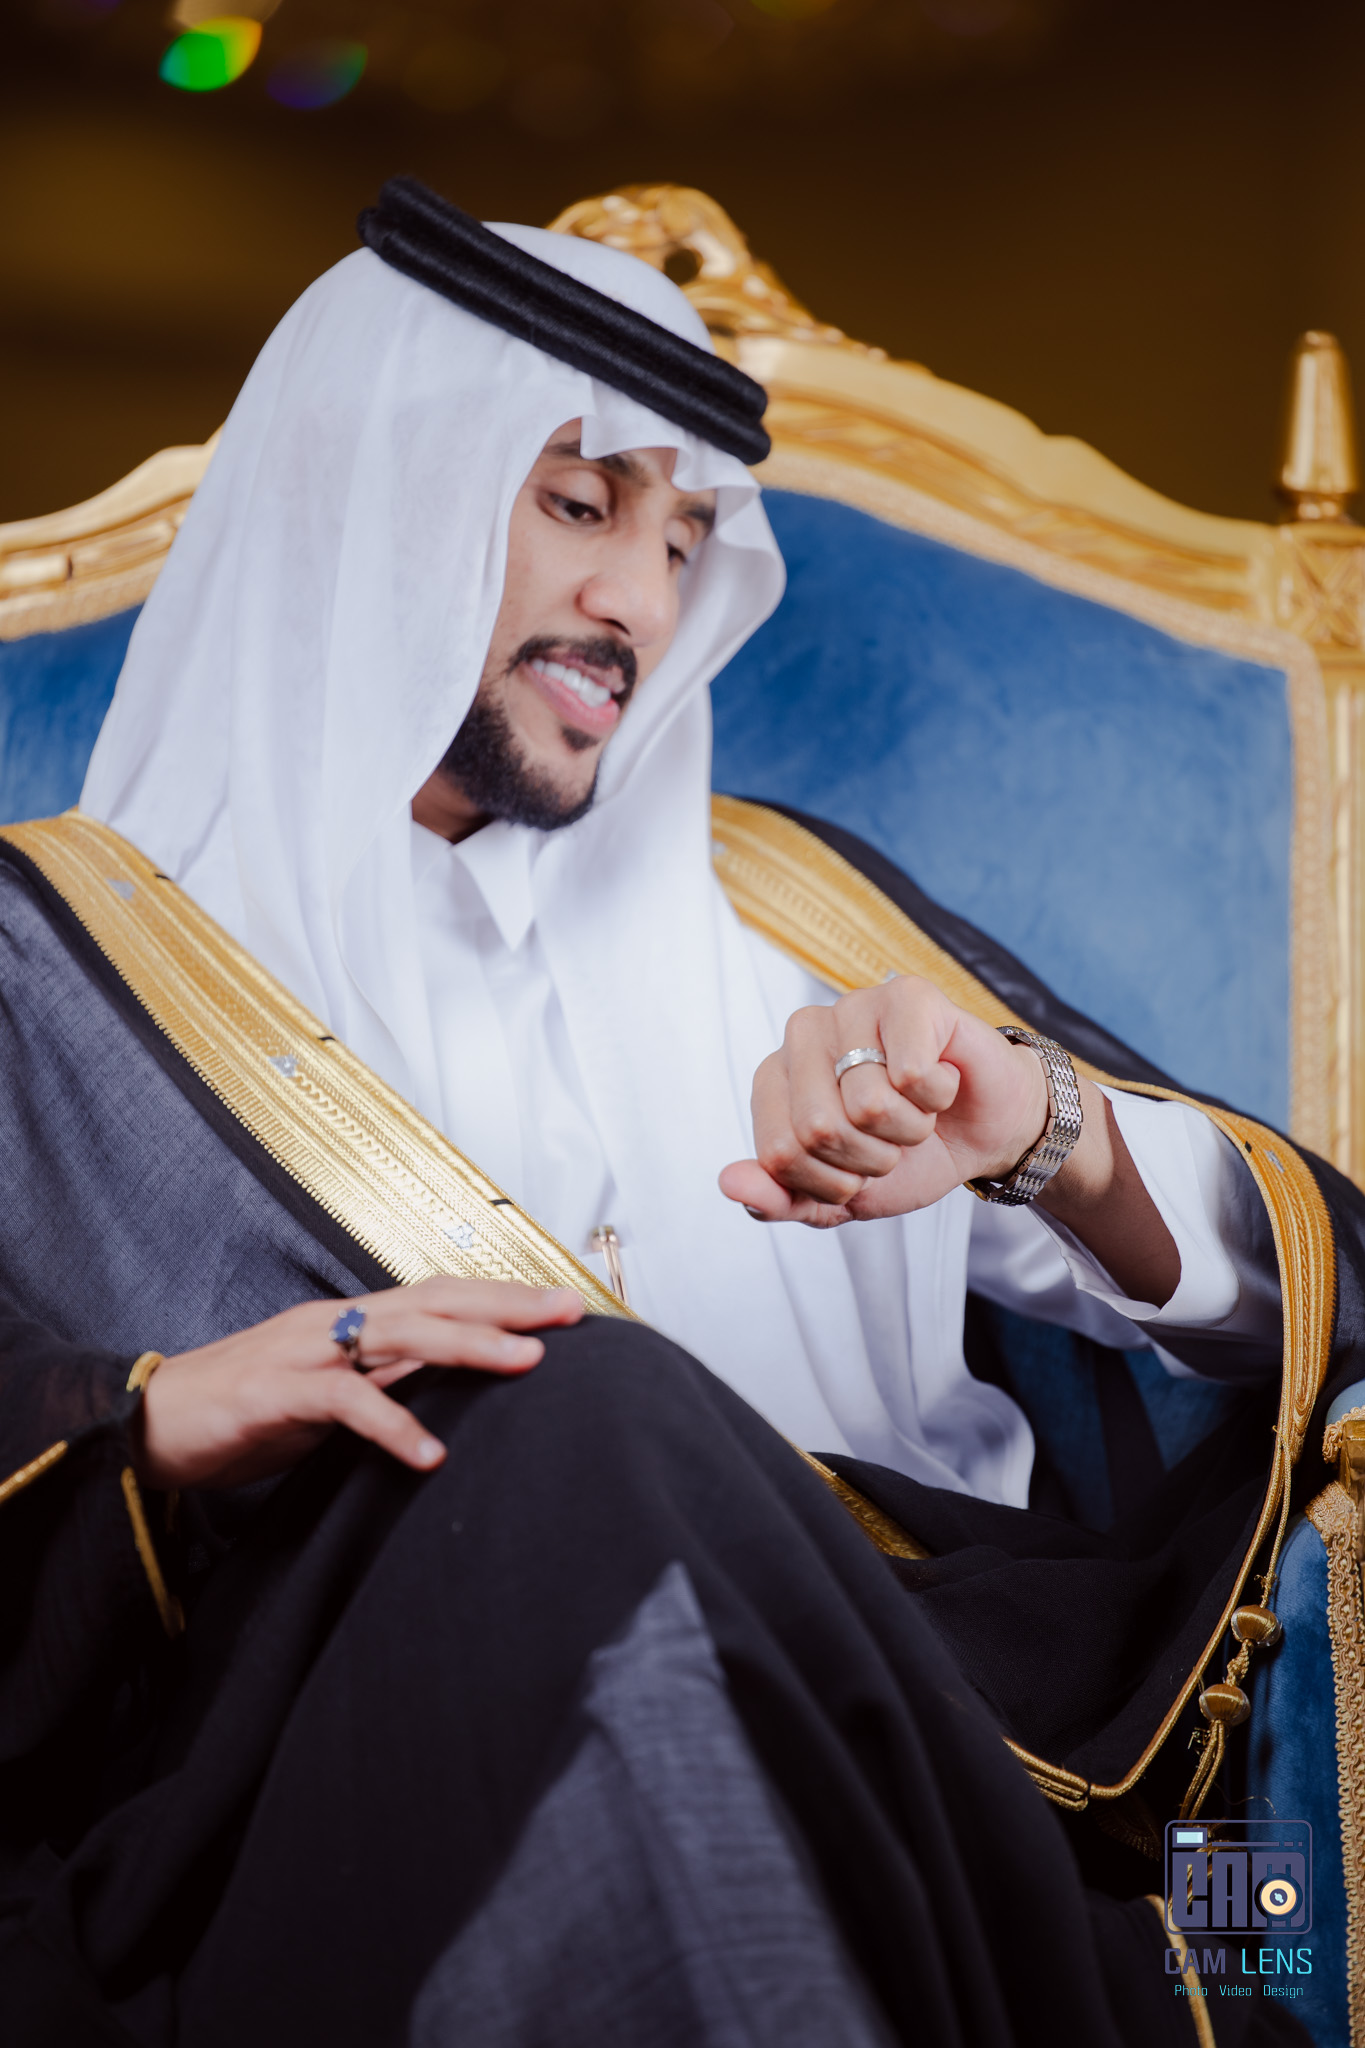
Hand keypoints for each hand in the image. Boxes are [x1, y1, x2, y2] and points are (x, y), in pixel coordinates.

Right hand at [132, 1278, 583, 1490]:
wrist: (150, 1423)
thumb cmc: (243, 1412)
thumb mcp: (329, 1396)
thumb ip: (385, 1384)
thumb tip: (451, 1388)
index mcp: (352, 1321)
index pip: (442, 1296)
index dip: (505, 1298)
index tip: (568, 1306)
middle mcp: (335, 1323)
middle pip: (437, 1302)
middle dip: (510, 1306)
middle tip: (574, 1314)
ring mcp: (305, 1351)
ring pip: (402, 1336)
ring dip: (470, 1347)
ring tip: (529, 1363)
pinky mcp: (277, 1392)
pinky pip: (344, 1402)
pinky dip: (392, 1425)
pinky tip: (431, 1454)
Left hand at [719, 976, 1050, 1226]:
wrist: (982, 1134)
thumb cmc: (907, 1155)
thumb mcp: (838, 1198)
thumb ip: (779, 1199)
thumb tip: (729, 1183)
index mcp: (774, 1081)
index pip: (779, 1153)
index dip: (831, 1182)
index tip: (856, 1171)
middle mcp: (802, 1035)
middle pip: (820, 1128)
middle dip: (872, 1157)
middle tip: (892, 1139)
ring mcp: (852, 1007)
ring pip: (870, 1103)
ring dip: (910, 1128)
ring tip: (918, 1109)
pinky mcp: (906, 995)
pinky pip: (913, 1074)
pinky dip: (938, 1096)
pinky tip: (941, 1079)